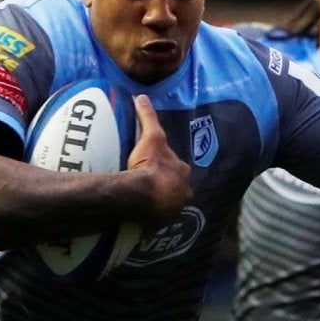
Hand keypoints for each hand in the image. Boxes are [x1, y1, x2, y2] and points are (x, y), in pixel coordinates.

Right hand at [125, 94, 192, 223]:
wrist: (142, 195)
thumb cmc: (150, 164)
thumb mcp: (151, 136)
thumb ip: (147, 116)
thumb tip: (141, 96)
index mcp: (183, 174)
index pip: (177, 168)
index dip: (167, 166)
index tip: (154, 165)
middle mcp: (183, 194)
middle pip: (175, 188)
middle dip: (166, 186)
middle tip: (147, 184)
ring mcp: (172, 211)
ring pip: (167, 205)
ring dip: (157, 203)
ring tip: (141, 200)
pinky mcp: (160, 224)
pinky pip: (154, 219)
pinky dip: (148, 216)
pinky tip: (136, 214)